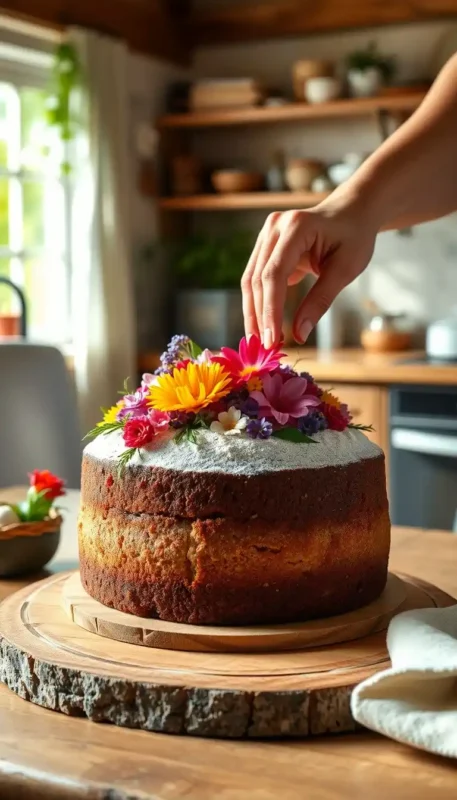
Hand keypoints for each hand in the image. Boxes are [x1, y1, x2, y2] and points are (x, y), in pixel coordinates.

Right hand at [241, 201, 377, 346]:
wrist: (352, 212)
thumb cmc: (354, 237)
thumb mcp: (345, 270)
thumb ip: (320, 301)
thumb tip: (299, 335)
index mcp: (296, 227)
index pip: (274, 274)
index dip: (270, 309)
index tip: (272, 340)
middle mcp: (274, 227)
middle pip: (257, 278)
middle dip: (259, 315)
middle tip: (265, 348)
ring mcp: (266, 234)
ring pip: (251, 279)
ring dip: (253, 312)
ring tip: (259, 341)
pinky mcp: (265, 245)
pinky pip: (256, 277)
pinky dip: (259, 302)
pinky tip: (262, 324)